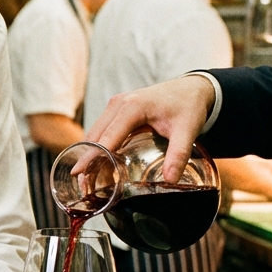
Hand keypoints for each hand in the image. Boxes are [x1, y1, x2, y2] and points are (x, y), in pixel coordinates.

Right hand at [87, 74, 216, 182]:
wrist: (192, 88)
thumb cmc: (188, 106)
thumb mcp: (187, 130)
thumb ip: (178, 154)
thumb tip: (170, 179)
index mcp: (132, 107)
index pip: (106, 137)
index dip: (91, 157)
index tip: (78, 173)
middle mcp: (118, 103)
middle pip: (95, 135)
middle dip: (85, 159)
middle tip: (81, 184)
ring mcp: (116, 104)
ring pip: (95, 132)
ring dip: (89, 152)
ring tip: (86, 177)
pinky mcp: (117, 108)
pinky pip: (102, 129)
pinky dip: (97, 145)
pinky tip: (97, 161)